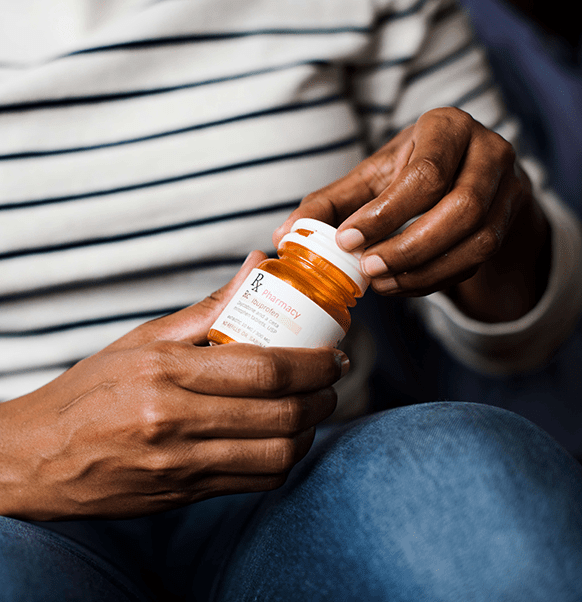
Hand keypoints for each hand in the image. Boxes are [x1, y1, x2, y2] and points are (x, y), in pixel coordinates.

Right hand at [0, 251, 347, 519]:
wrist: (33, 458)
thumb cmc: (85, 393)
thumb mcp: (138, 342)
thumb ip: (204, 311)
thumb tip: (257, 267)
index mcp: (161, 372)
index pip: (263, 367)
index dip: (313, 361)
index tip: (332, 352)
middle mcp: (171, 421)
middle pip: (280, 414)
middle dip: (323, 396)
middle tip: (331, 379)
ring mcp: (177, 465)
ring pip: (276, 454)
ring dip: (308, 431)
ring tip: (310, 408)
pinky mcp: (181, 495)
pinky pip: (254, 483)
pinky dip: (281, 460)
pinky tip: (280, 439)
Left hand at [275, 107, 549, 320]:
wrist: (462, 177)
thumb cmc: (407, 173)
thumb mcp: (369, 178)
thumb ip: (327, 203)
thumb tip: (282, 236)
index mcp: (447, 127)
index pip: (425, 174)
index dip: (385, 213)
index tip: (346, 240)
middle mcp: (488, 151)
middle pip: (460, 208)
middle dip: (409, 246)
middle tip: (367, 269)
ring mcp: (507, 188)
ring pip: (476, 239)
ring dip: (424, 269)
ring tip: (381, 282)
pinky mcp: (509, 222)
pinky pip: (477, 260)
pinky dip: (435, 278)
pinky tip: (401, 285)